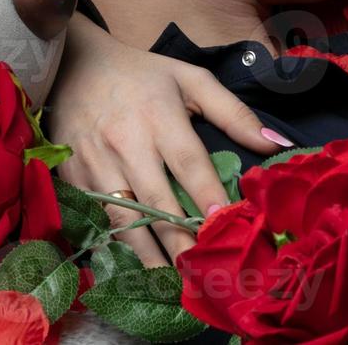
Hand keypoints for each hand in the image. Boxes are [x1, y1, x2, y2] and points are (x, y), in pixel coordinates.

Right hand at [47, 14, 285, 265]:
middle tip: (202, 272)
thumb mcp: (192, 80)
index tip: (225, 222)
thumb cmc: (143, 75)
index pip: (188, 161)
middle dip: (180, 239)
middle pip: (156, 199)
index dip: (206, 193)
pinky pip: (96, 216)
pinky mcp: (73, 175)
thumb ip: (234, 112)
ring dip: (147, 253)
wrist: (75, 65)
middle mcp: (126, 141)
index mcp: (159, 115)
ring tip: (171, 282)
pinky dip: (115, 243)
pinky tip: (133, 265)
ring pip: (123, 215)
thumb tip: (274, 144)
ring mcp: (96, 161)